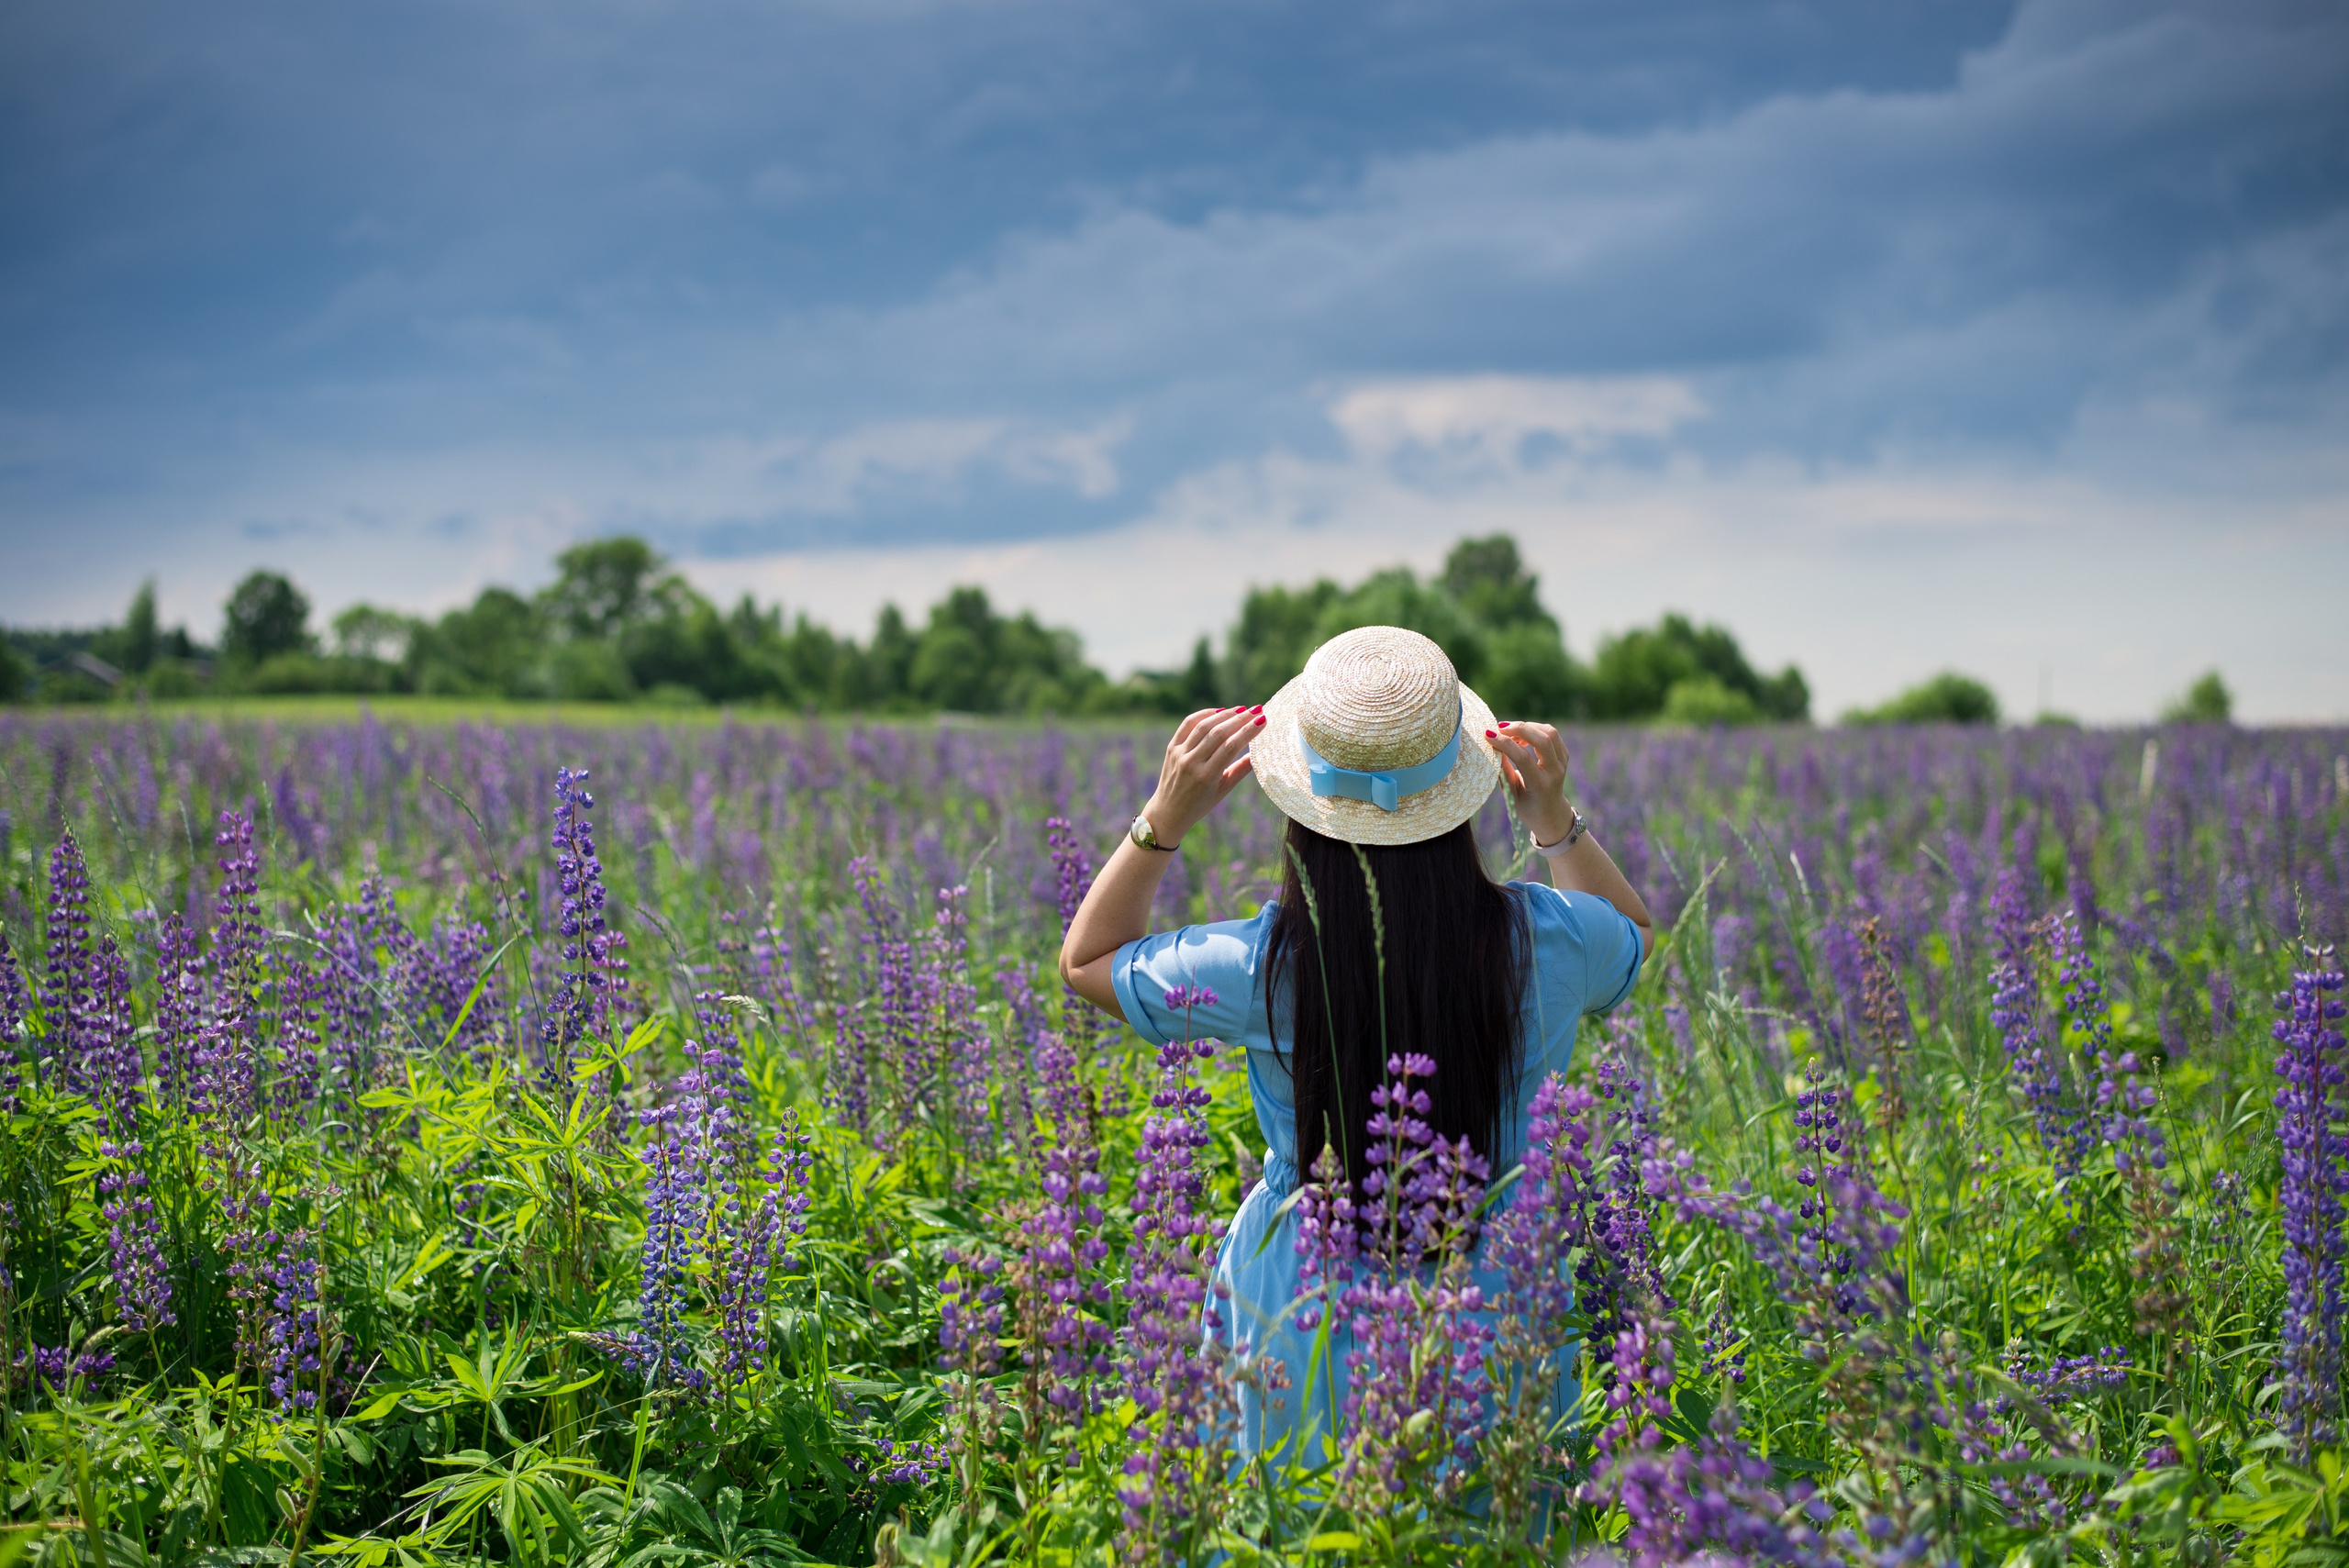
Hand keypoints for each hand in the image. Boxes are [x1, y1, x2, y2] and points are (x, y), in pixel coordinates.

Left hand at [1143, 706, 1262, 843]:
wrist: (1168, 811)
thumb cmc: (1201, 803)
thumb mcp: (1224, 790)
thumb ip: (1241, 770)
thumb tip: (1261, 752)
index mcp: (1207, 777)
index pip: (1231, 747)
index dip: (1248, 731)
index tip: (1262, 720)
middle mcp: (1191, 763)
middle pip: (1218, 733)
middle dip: (1240, 719)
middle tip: (1256, 710)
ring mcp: (1179, 754)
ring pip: (1204, 726)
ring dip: (1225, 714)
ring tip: (1242, 710)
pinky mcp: (1171, 747)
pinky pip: (1187, 724)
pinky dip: (1204, 714)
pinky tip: (1219, 712)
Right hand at [1484, 721, 1575, 844]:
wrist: (1551, 814)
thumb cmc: (1527, 807)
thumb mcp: (1512, 794)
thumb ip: (1503, 771)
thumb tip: (1492, 747)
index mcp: (1541, 785)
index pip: (1523, 758)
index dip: (1505, 744)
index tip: (1488, 735)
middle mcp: (1555, 772)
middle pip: (1541, 740)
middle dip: (1519, 728)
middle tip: (1499, 727)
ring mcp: (1563, 763)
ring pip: (1549, 732)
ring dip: (1528, 726)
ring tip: (1510, 731)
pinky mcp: (1564, 755)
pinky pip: (1552, 734)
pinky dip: (1536, 729)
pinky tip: (1522, 735)